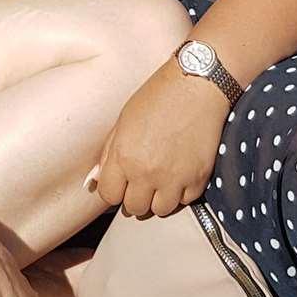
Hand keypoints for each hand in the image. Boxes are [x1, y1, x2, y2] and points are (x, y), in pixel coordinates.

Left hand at [91, 62, 229, 218]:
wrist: (196, 86)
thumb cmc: (157, 97)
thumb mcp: (123, 120)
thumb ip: (110, 153)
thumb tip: (98, 180)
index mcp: (124, 156)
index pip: (109, 195)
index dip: (114, 190)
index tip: (121, 184)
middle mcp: (147, 172)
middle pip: (134, 208)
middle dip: (135, 197)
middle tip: (141, 181)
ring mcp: (174, 179)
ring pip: (160, 210)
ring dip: (158, 198)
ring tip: (161, 179)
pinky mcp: (198, 179)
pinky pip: (185, 201)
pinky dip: (181, 191)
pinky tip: (180, 172)